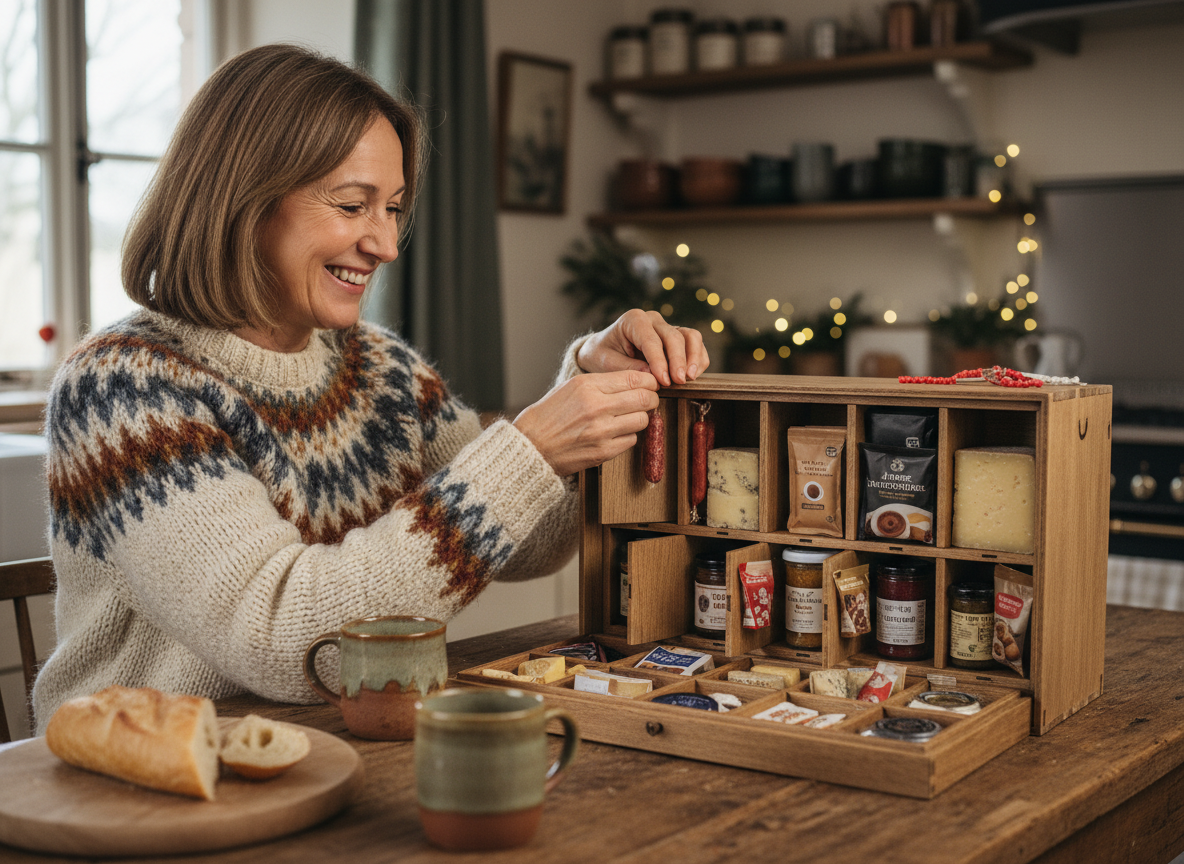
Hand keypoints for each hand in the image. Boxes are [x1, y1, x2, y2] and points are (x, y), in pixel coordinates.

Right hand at [513, 370, 659, 476]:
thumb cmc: (550, 414)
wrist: (531, 445)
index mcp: (588, 385)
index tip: (650, 385)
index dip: (649, 382)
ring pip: (642, 420)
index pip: (635, 379)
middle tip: (648, 401)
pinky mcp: (603, 452)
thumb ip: (603, 382)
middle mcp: (597, 406)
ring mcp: (601, 431)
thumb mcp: (572, 387)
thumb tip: (636, 380)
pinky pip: (631, 440)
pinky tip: (615, 433)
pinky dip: (628, 436)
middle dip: (651, 399)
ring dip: (640, 418)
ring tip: (628, 418)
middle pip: (645, 399)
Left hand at [576, 309, 709, 386]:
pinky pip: (695, 344)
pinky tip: (693, 376)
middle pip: (674, 336)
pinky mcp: (676, 338)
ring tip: (689, 378)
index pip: (651, 340)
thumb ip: (627, 368)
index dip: (660, 361)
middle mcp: (653, 320)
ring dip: (693, 357)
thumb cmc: (602, 355)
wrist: (602, 350)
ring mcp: (667, 327)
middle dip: (678, 360)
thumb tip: (651, 376)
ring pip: (690, 336)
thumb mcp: (606, 363)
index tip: (663, 381)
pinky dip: (698, 359)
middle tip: (679, 381)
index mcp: (633, 320)